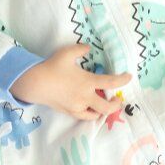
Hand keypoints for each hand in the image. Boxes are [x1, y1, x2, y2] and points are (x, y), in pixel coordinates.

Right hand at [10, 44, 132, 120]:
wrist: (36, 84)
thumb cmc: (52, 67)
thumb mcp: (67, 53)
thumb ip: (81, 49)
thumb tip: (89, 48)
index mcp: (87, 82)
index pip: (111, 82)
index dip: (123, 80)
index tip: (129, 77)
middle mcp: (85, 97)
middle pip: (107, 107)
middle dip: (116, 103)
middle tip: (118, 97)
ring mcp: (78, 106)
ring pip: (97, 113)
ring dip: (103, 109)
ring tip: (104, 101)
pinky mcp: (70, 112)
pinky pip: (86, 116)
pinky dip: (92, 113)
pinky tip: (92, 108)